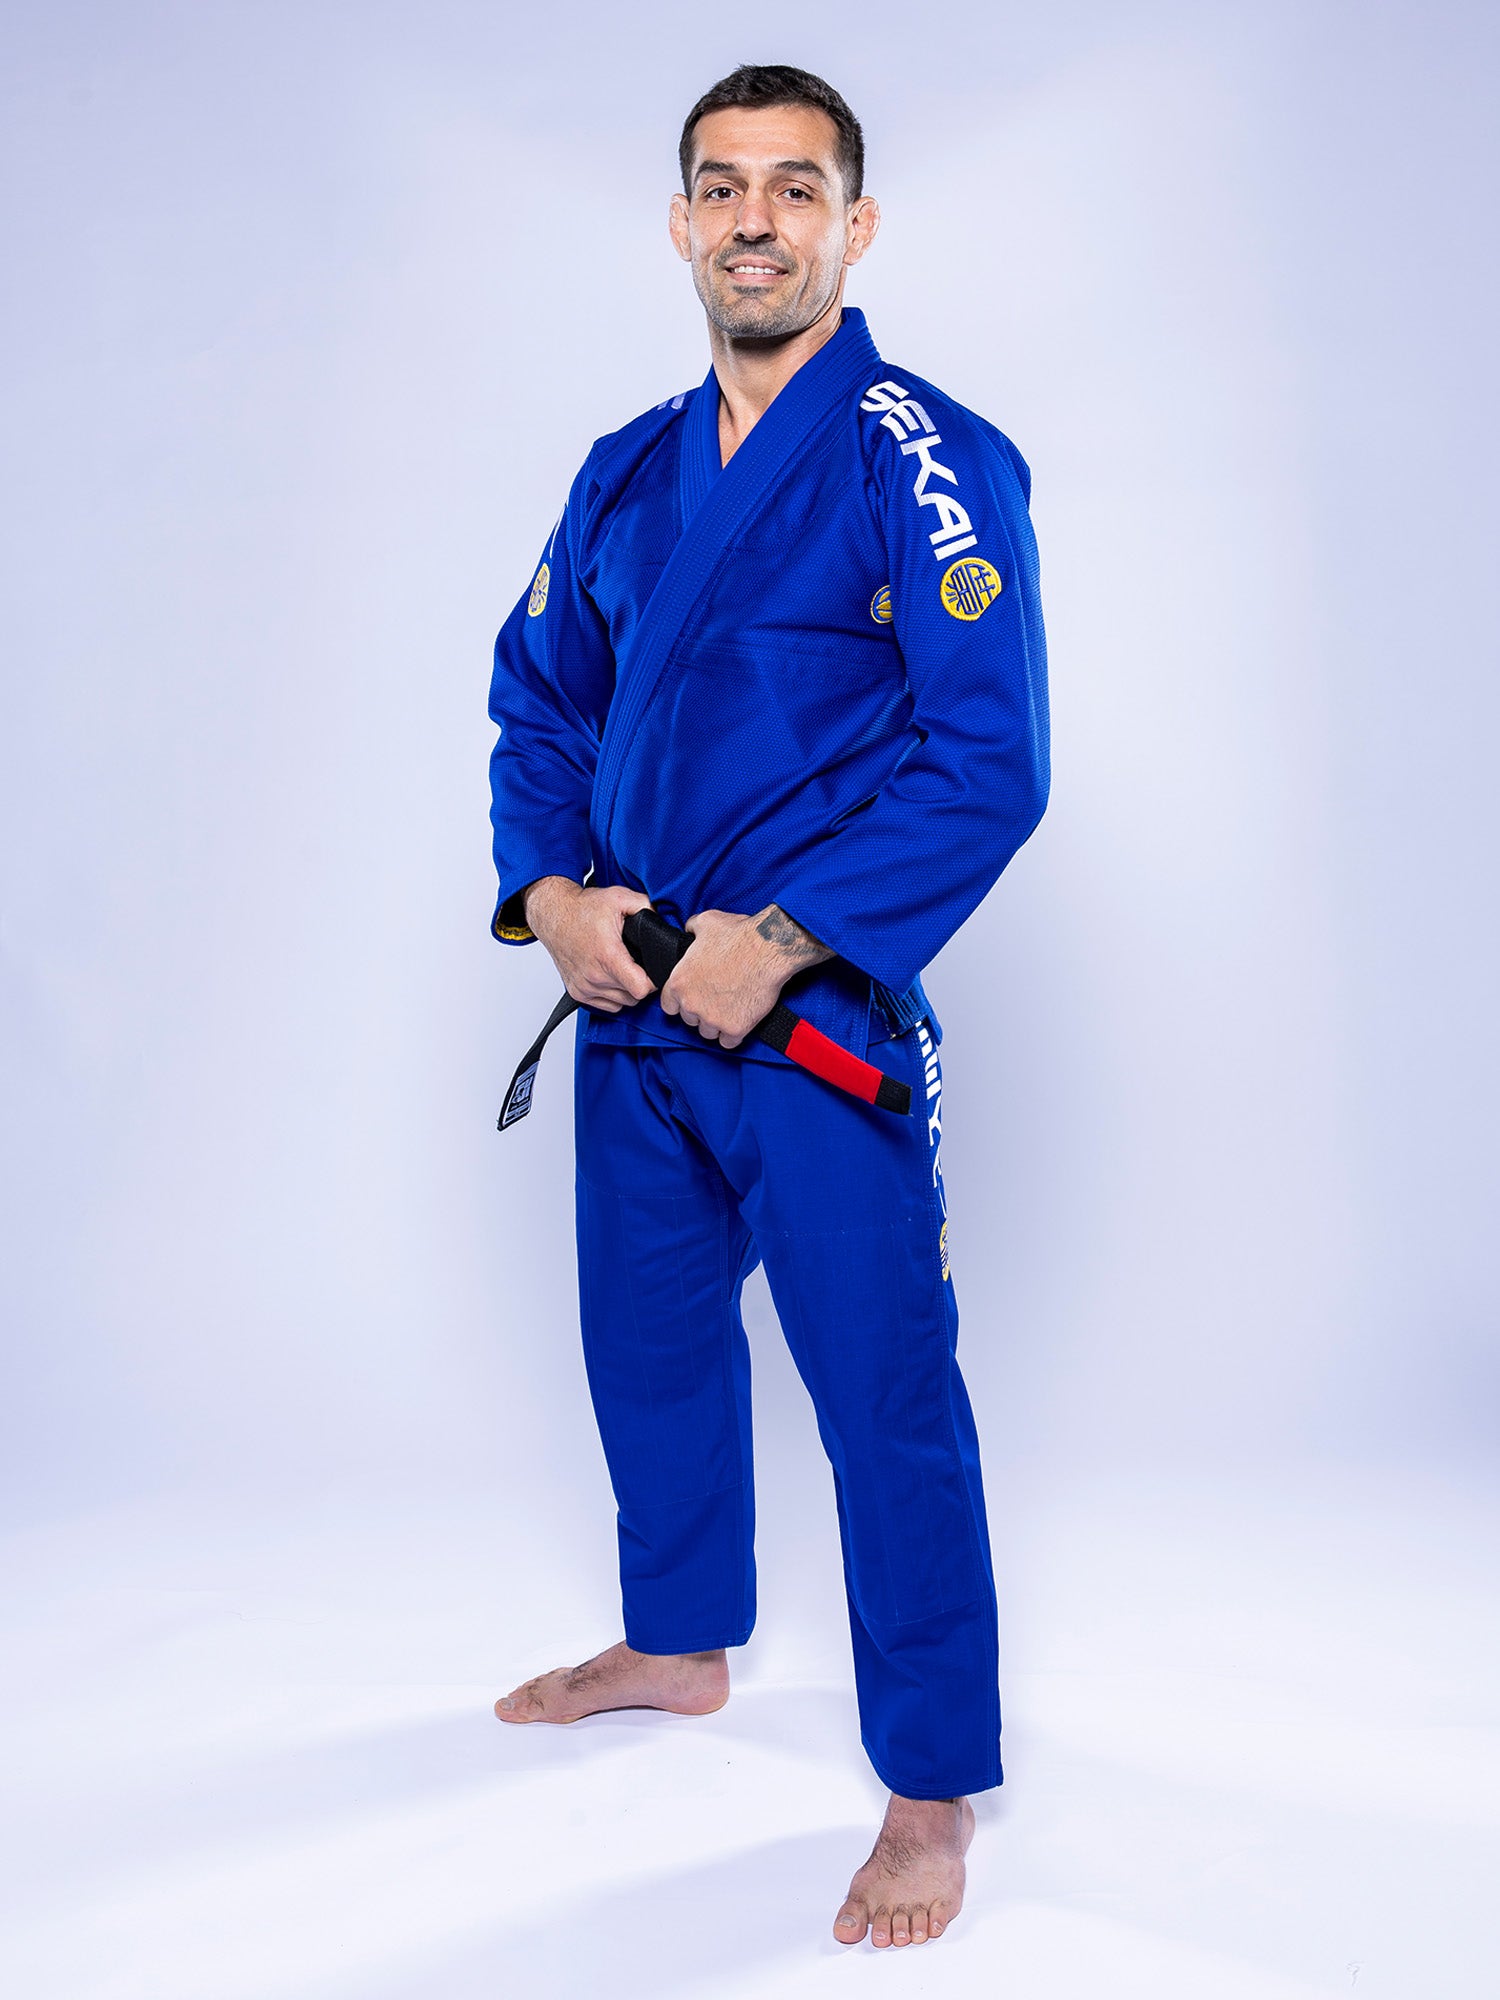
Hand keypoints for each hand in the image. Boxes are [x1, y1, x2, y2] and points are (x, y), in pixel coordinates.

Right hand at [523, 877, 654, 1011]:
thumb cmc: (582, 908)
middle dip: (640, 982)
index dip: (653, 982)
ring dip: (626, 990)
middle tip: (638, 964)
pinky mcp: (577, 992)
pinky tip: (611, 976)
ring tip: (624, 968)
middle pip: (633, 997)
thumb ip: (646, 907)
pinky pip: (606, 1005)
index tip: (653, 971)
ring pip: (621, 1003)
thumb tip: (661, 920)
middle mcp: (594, 976)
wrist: (553, 915)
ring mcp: (585, 986)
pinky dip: (613, 995)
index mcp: (608, 956)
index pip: (640, 989)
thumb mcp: (619, 898)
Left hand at [660, 905, 832, 1048]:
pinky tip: (740, 1022)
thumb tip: (689, 930)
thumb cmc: (738, 933)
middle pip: (690, 1020)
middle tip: (717, 1000)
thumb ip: (691, 929)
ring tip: (730, 1010)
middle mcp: (691, 1004)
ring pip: (708, 1033)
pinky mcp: (734, 1029)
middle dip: (701, 1012)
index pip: (668, 1006)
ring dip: (717, 1025)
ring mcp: (712, 1019)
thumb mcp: (706, 922)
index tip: (693, 998)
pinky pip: (728, 1043)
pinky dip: (733, 1035)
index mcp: (678, 981)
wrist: (768, 948)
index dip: (681, 1003)